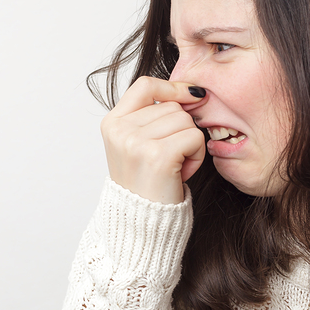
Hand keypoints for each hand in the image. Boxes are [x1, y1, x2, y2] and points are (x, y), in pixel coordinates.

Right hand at [100, 77, 206, 203]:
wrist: (142, 225)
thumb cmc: (147, 185)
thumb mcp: (138, 145)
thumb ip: (154, 116)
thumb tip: (194, 92)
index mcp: (112, 123)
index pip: (146, 85)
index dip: (172, 87)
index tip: (191, 95)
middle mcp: (120, 130)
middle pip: (172, 106)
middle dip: (181, 129)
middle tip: (170, 158)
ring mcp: (136, 142)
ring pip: (185, 120)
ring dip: (190, 144)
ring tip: (174, 166)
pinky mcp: (157, 155)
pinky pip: (194, 136)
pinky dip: (197, 155)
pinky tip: (181, 172)